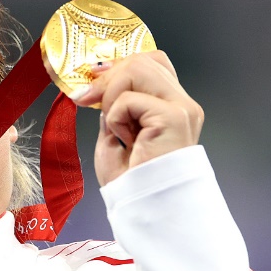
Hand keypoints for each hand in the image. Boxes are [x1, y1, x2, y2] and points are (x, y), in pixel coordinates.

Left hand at [66, 51, 204, 186]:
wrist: (143, 209)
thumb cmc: (132, 184)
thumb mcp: (114, 136)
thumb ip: (113, 110)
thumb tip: (100, 91)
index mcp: (171, 107)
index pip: (151, 62)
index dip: (120, 65)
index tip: (93, 80)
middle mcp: (182, 104)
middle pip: (143, 60)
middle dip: (108, 78)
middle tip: (88, 100)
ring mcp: (181, 109)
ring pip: (137, 70)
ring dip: (113, 97)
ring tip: (116, 128)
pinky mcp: (173, 117)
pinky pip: (129, 100)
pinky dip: (116, 119)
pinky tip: (126, 141)